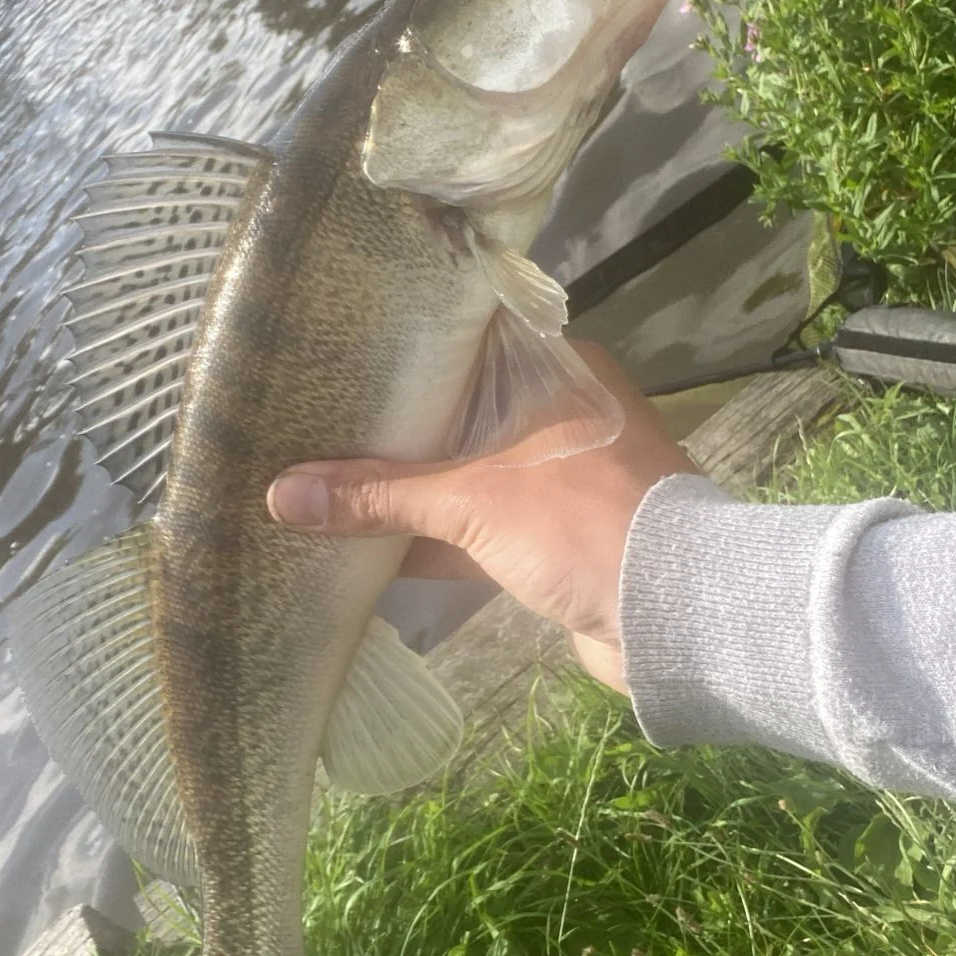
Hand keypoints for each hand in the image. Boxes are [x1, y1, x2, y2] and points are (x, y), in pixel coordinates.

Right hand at [266, 342, 700, 693]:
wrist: (677, 616)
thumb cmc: (582, 522)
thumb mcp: (473, 500)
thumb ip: (379, 495)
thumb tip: (279, 492)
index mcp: (553, 369)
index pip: (461, 339)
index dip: (394, 348)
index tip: (327, 349)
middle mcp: (554, 412)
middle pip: (451, 410)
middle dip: (383, 427)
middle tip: (300, 416)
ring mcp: (552, 478)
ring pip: (458, 473)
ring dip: (399, 489)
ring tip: (312, 482)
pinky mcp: (548, 538)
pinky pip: (471, 527)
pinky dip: (424, 537)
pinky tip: (355, 545)